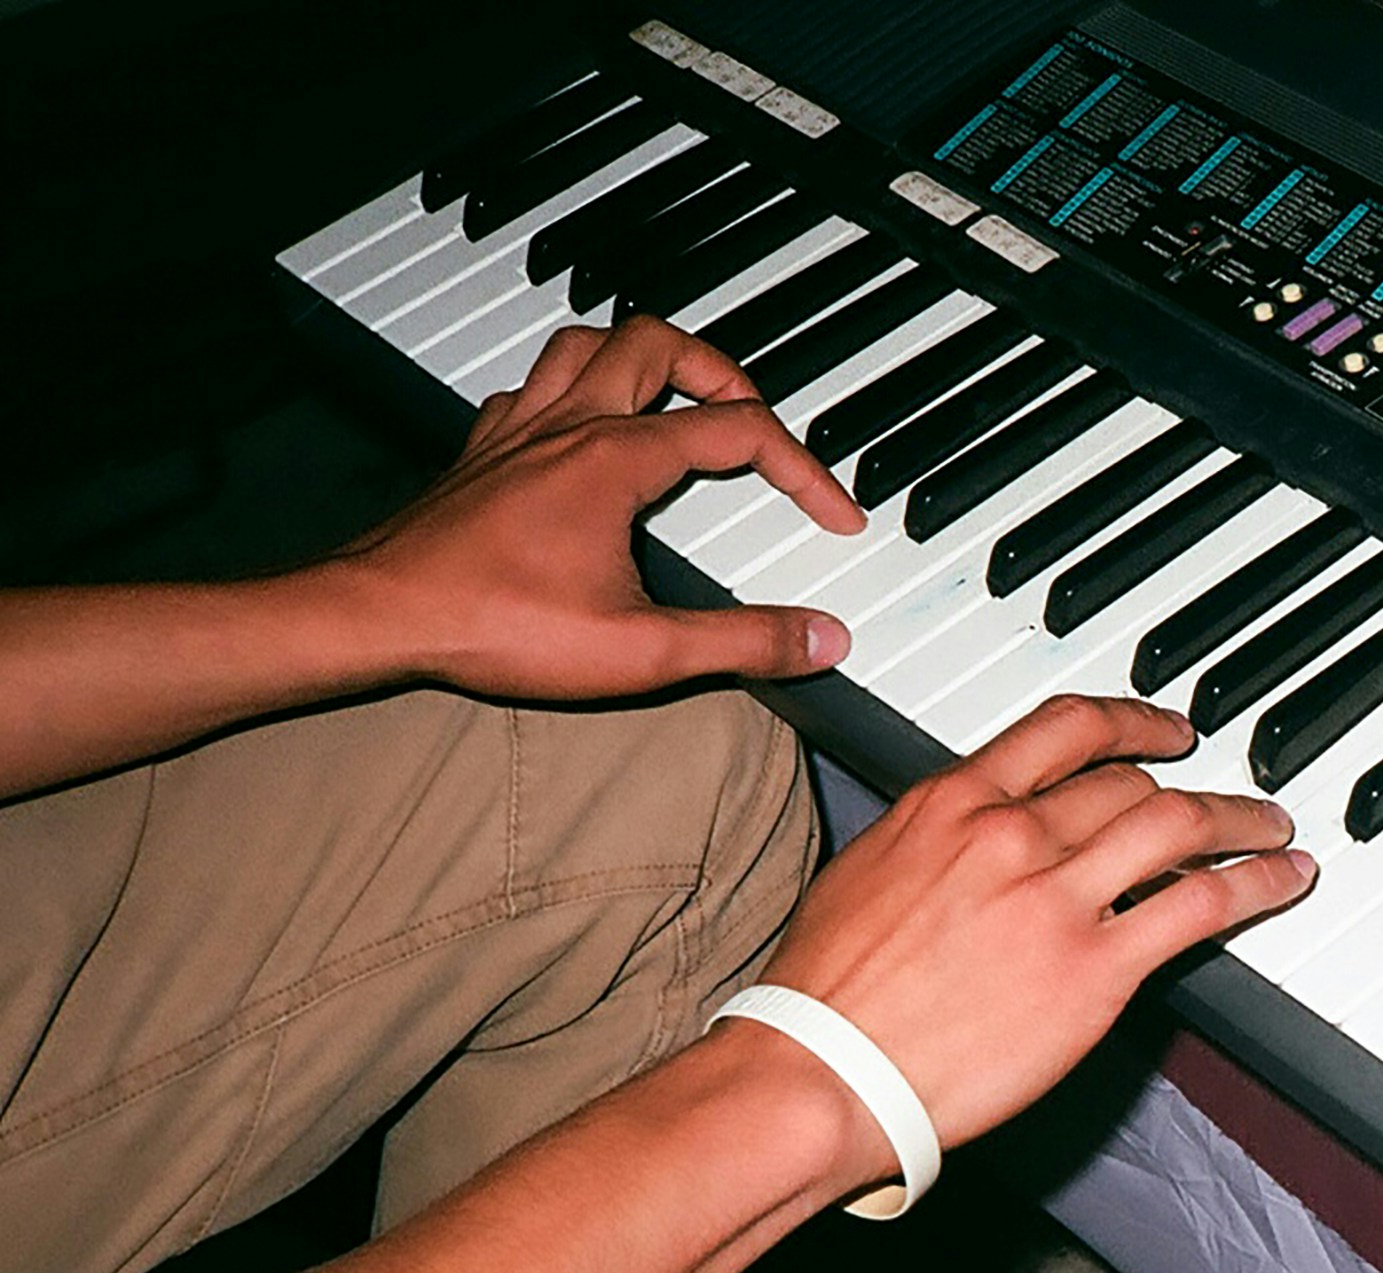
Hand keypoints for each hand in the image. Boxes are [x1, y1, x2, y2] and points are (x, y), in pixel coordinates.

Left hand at [327, 317, 865, 700]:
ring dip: (643, 357)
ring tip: (678, 394)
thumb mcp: (642, 650)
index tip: (834, 515)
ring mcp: (519, 430)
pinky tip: (581, 427)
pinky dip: (573, 390)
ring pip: (589, 343)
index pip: (739, 433)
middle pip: (659, 344)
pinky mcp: (481, 451)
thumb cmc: (496, 626)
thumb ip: (743, 642)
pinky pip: (531, 386)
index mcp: (617, 459)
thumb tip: (821, 640)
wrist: (380, 616)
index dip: (805, 470)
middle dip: (722, 372)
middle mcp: (569, 425)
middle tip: (752, 418)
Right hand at [745, 695, 1317, 1184]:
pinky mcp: (1095, 968)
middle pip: (1130, 783)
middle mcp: (1012, 834)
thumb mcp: (872, 872)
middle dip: (1191, 786)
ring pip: (1180, 827)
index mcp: (953, 802)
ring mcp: (1057, 898)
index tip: (1163, 731)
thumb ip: (941, 841)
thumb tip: (982, 837)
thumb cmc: (830, 993)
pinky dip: (1257, 885)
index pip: (1066, 729)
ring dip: (1241, 821)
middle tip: (1228, 798)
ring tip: (1274, 829)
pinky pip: (1200, 907)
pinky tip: (1284, 879)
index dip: (1132, 721)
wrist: (824, 1068)